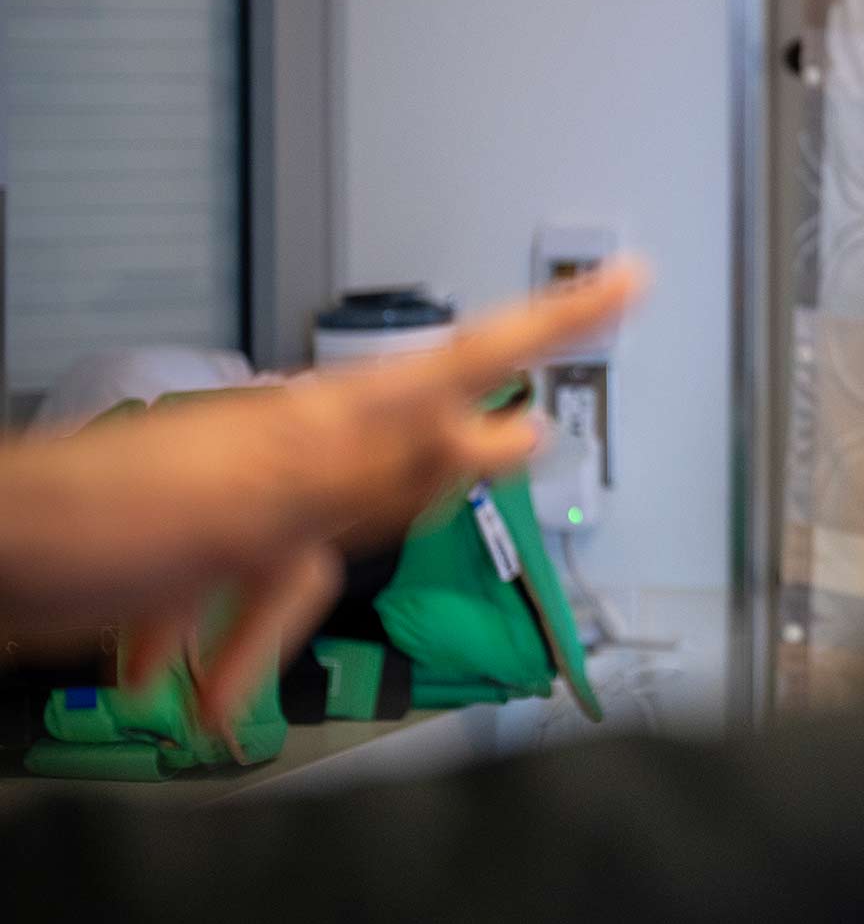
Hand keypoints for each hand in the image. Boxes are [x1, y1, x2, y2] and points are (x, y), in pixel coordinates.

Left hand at [0, 261, 644, 728]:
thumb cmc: (121, 514)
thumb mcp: (279, 494)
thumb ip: (399, 465)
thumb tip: (510, 431)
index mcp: (334, 418)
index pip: (470, 361)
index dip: (553, 324)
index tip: (629, 278)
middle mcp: (307, 445)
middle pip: (409, 464)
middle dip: (423, 494)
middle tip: (434, 488)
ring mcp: (257, 492)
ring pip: (322, 554)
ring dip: (269, 628)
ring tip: (209, 692)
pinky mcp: (209, 539)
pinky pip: (253, 598)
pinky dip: (227, 651)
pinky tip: (192, 700)